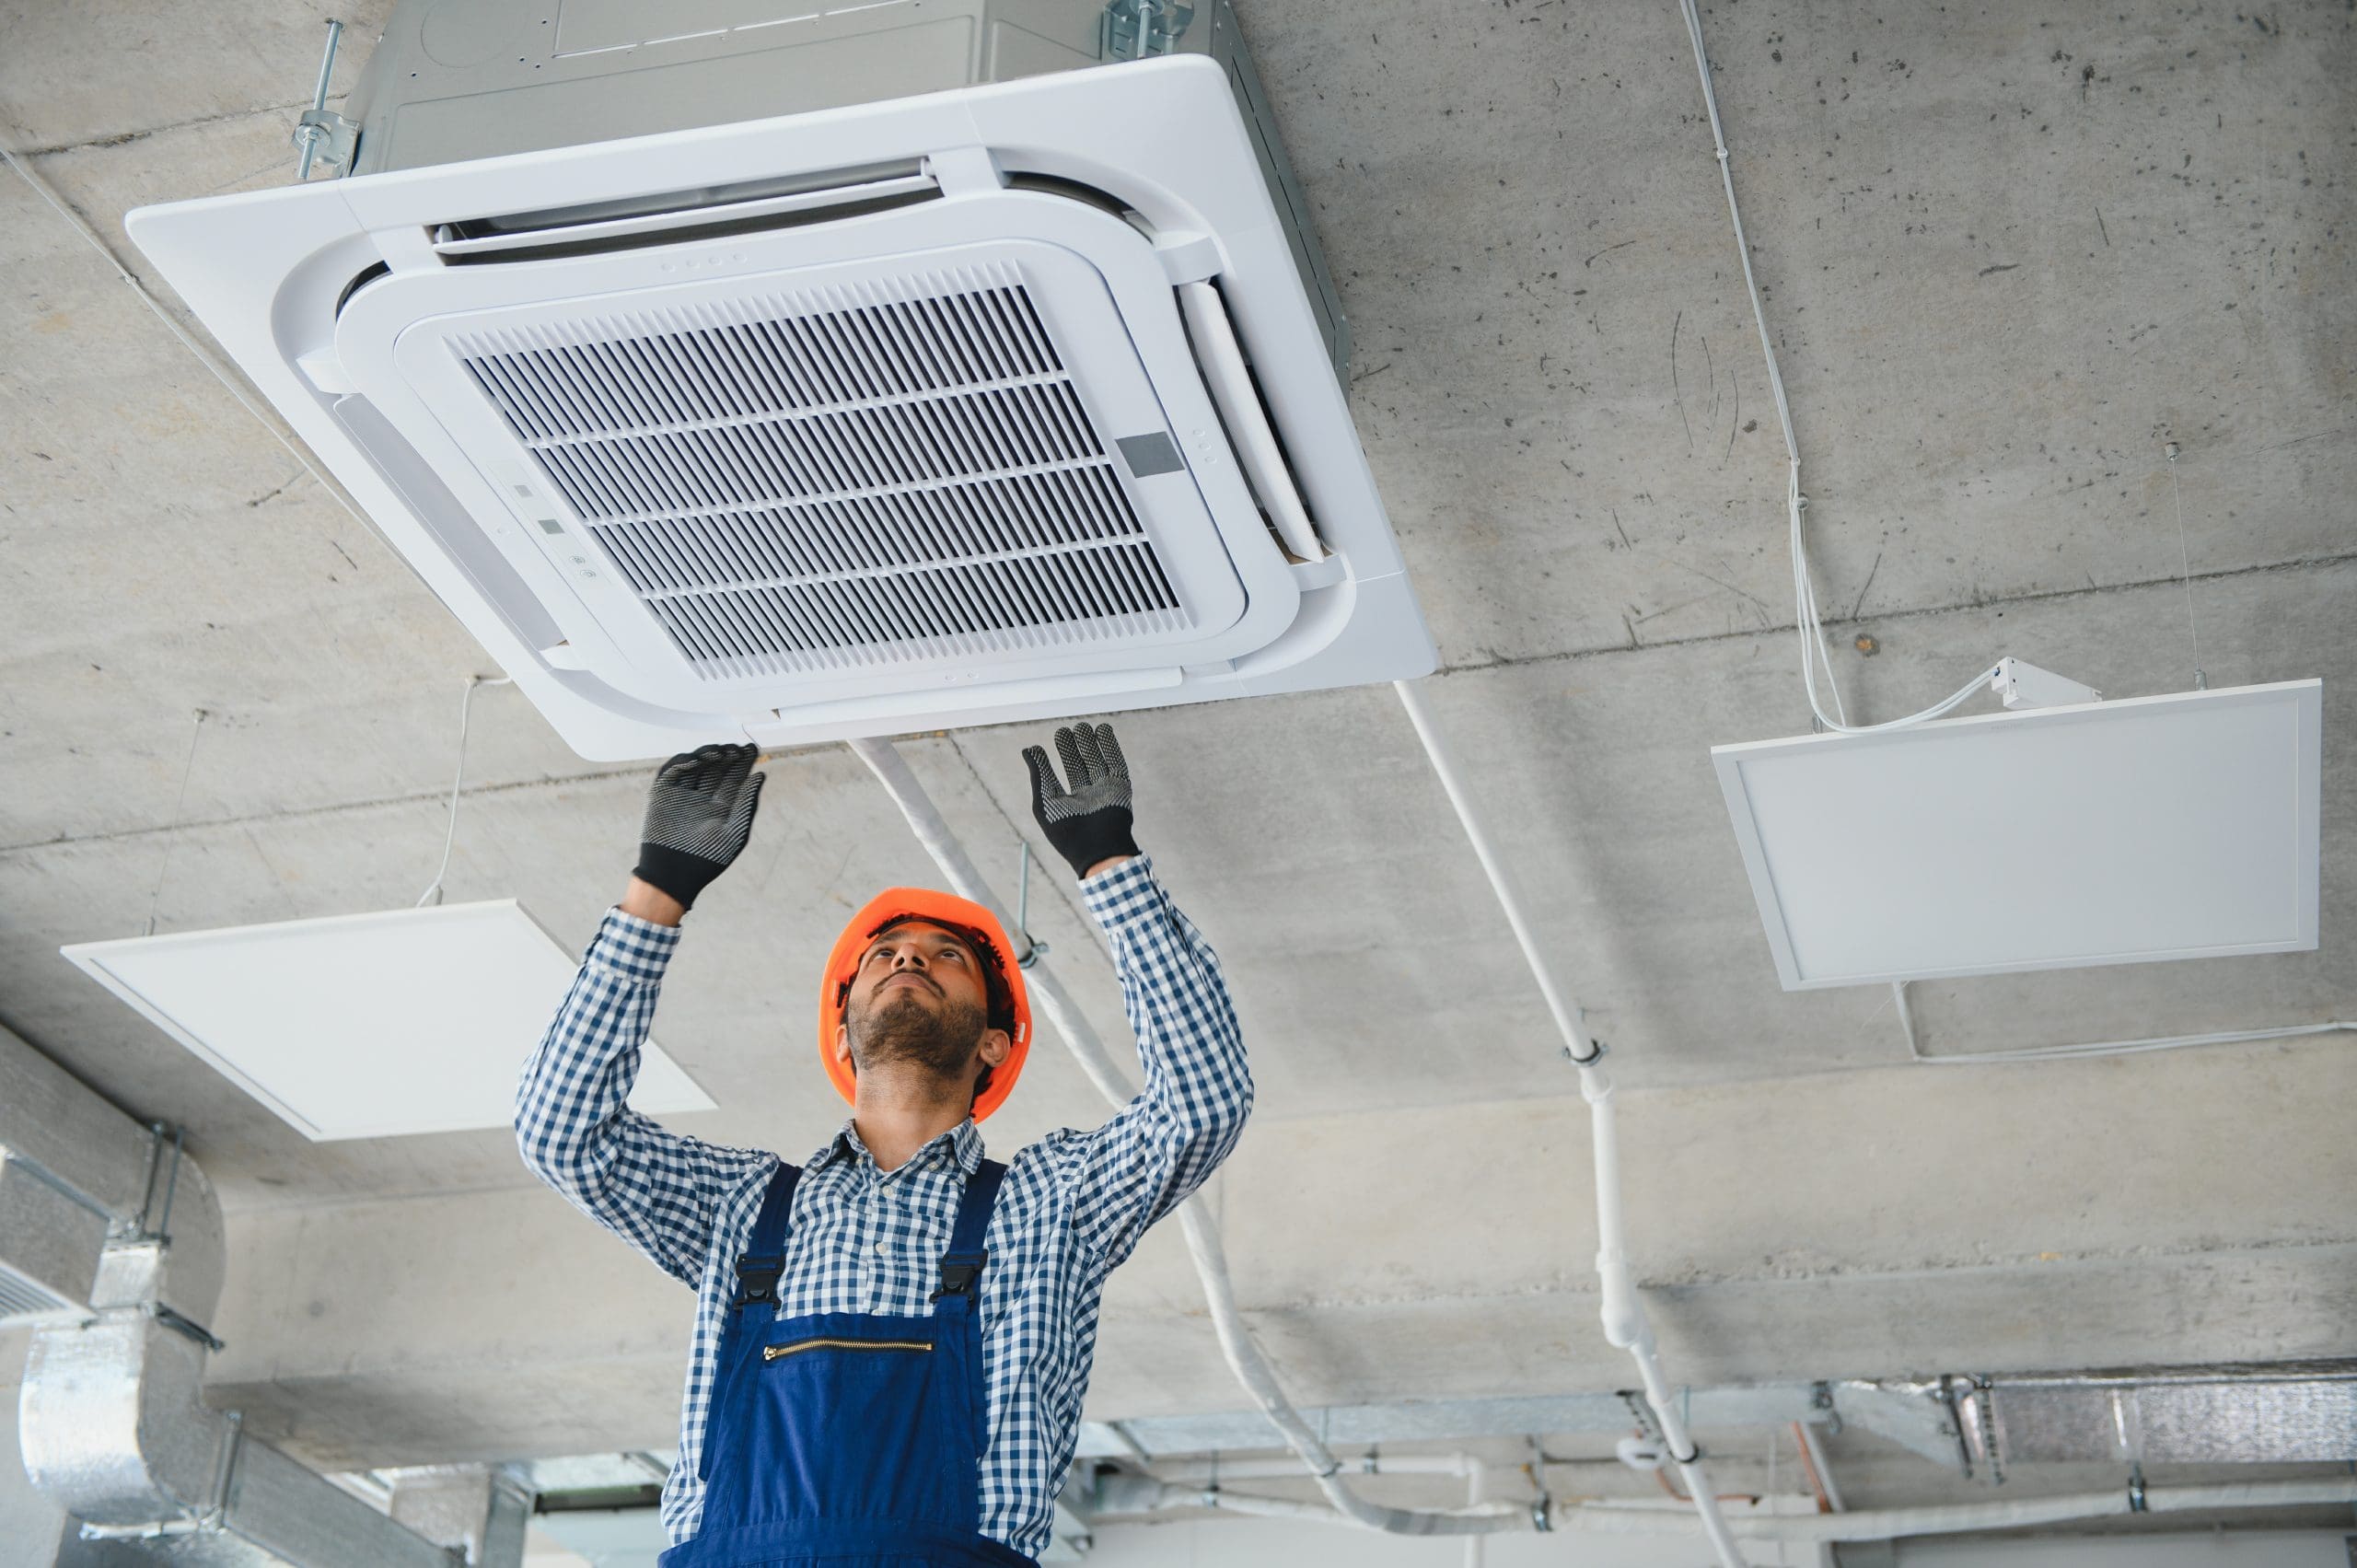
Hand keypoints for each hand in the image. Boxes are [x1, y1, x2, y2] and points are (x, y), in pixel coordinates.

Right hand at [631, 744, 764, 911]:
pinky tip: (699, 760)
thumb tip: (761, 775)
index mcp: (722, 806)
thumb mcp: (735, 831)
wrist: (674, 875)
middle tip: (737, 748)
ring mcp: (682, 794)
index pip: (734, 777)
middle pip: (717, 767)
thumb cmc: (708, 859)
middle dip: (728, 755)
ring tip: (721, 752)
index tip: (753, 749)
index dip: (743, 762)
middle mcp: (703, 797)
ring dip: (708, 755)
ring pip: (696, 765)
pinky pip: (673, 771)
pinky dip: (683, 762)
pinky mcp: (662, 794)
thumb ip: (746, 803)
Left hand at [1023, 723, 1139, 879]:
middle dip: (1073, 748)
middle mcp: (1086, 796)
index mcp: (1067, 804)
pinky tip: (1103, 731)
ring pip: (1097, 761)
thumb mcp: (1045, 801)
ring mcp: (1104, 791)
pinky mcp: (1120, 788)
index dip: (1052, 760)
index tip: (1045, 744)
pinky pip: (1116, 763)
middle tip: (1065, 731)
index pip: (1059, 776)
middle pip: (1079, 766)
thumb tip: (1028, 749)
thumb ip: (1039, 774)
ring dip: (1091, 743)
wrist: (1098, 849)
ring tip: (1082, 727)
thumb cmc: (1067, 832)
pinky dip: (1110, 746)